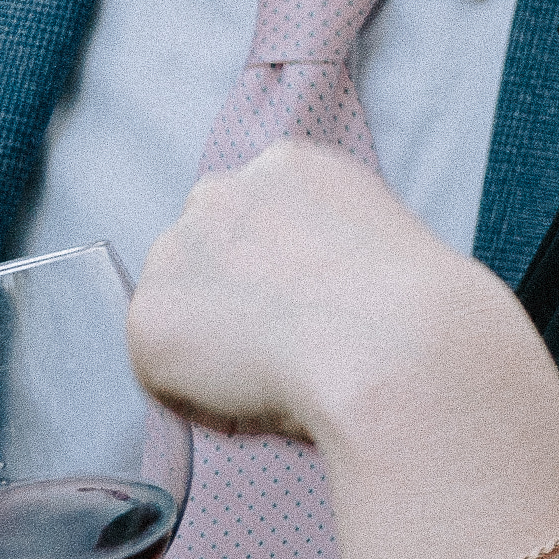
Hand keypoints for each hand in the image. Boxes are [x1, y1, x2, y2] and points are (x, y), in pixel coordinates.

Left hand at [123, 140, 488, 446]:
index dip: (274, 262)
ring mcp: (175, 252)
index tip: (300, 297)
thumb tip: (300, 291)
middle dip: (229, 290)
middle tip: (280, 338)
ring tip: (272, 371)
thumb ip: (318, 241)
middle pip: (203, 248)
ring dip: (208, 336)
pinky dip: (199, 392)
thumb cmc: (409, 303)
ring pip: (176, 306)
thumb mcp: (372, 236)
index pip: (254, 212)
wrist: (390, 342)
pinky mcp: (148, 318)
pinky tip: (254, 394)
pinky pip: (164, 369)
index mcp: (288, 164)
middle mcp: (221, 192)